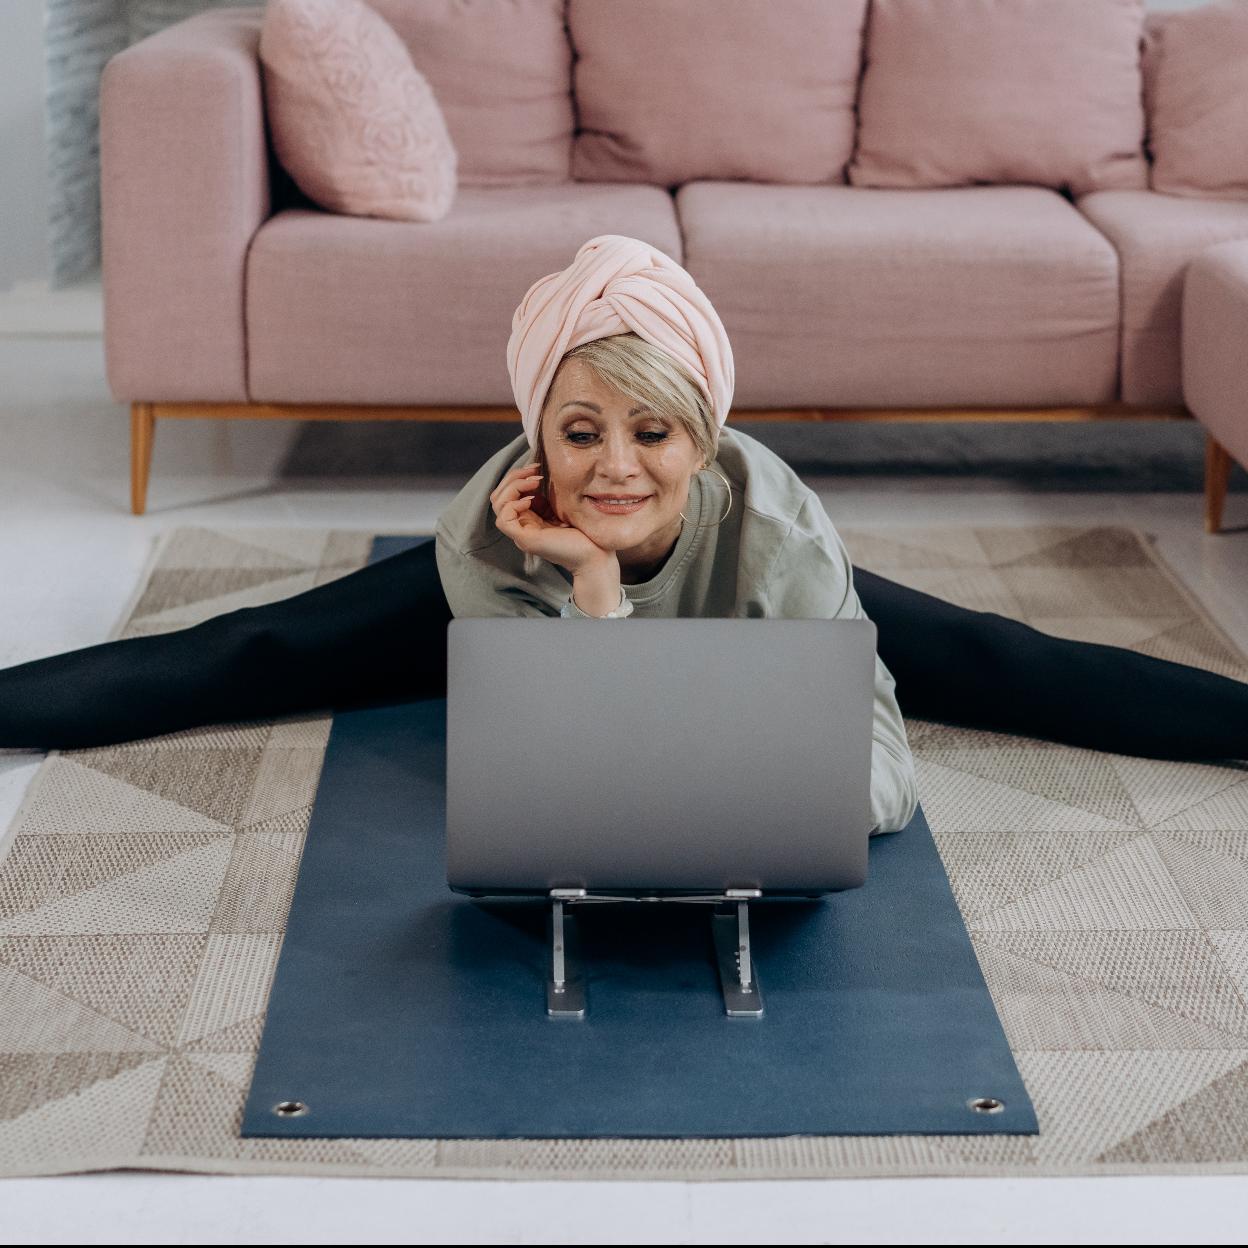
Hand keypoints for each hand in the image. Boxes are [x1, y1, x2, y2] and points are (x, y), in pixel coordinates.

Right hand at [490, 463, 613, 575]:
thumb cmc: (584, 533)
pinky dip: (513, 504)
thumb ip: (547, 496)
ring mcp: (522, 534)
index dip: (518, 476)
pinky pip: (503, 520)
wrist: (596, 556)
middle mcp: (522, 526)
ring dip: (513, 487)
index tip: (538, 467)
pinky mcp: (526, 540)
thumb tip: (537, 473)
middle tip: (535, 470)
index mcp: (529, 518)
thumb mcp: (561, 507)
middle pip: (498, 497)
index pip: (507, 493)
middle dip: (513, 477)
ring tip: (535, 482)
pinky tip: (532, 499)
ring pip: (498, 505)